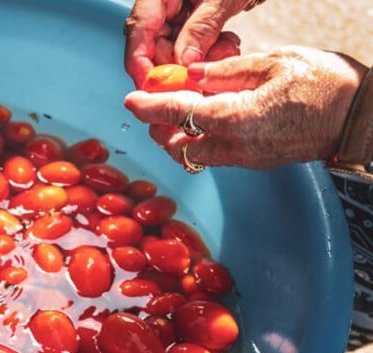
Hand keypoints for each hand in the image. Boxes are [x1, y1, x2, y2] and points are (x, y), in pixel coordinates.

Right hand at [124, 0, 245, 88]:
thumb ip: (201, 29)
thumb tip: (184, 64)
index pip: (137, 34)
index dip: (143, 66)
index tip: (158, 89)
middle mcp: (159, 6)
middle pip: (153, 49)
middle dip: (179, 67)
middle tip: (203, 77)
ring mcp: (172, 14)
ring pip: (174, 52)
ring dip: (198, 61)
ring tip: (225, 52)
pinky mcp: (187, 22)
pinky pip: (189, 47)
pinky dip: (207, 53)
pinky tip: (225, 46)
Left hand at [124, 47, 366, 168]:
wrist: (360, 119)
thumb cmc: (325, 84)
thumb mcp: (274, 62)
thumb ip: (226, 71)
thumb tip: (192, 74)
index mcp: (234, 118)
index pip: (177, 114)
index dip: (150, 107)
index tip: (131, 100)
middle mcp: (234, 145)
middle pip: (176, 144)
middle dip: (159, 127)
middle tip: (155, 104)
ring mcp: (244, 158)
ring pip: (193, 155)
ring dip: (178, 137)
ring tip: (179, 111)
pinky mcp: (255, 162)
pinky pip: (214, 156)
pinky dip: (200, 141)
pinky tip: (205, 121)